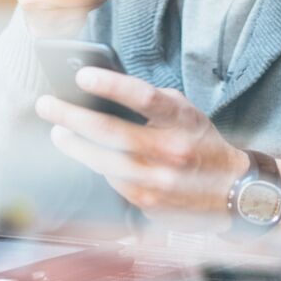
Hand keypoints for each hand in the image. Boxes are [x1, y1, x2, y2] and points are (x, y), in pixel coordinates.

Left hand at [35, 67, 250, 232]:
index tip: (83, 75)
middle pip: (112, 132)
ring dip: (74, 145)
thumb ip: (151, 101)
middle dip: (72, 117)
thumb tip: (101, 89)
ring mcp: (161, 181)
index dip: (111, 85)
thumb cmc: (199, 141)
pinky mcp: (150, 204)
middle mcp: (173, 151)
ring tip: (58, 131)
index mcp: (183, 120)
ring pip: (104, 161)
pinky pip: (112, 181)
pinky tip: (85, 155)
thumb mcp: (184, 112)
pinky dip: (96, 166)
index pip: (144, 97)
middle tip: (47, 105)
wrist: (233, 191)